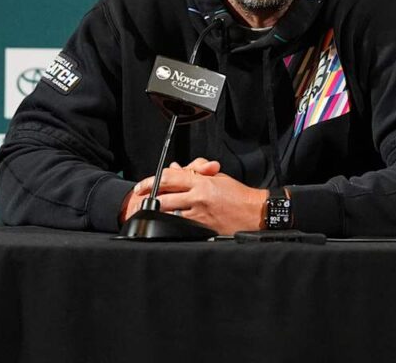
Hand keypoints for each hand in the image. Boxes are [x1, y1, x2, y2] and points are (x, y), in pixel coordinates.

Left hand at [127, 158, 267, 234]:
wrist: (254, 213)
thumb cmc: (238, 194)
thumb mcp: (217, 177)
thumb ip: (194, 172)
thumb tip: (174, 169)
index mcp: (201, 182)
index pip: (169, 178)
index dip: (150, 181)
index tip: (141, 185)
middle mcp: (198, 197)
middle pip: (164, 197)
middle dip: (149, 198)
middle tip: (141, 199)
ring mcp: (199, 214)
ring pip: (169, 212)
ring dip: (160, 211)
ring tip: (154, 209)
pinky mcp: (201, 226)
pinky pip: (180, 223)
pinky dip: (172, 220)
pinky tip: (170, 219)